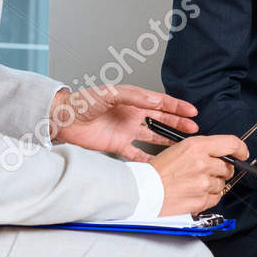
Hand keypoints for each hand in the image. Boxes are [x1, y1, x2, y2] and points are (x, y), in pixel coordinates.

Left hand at [50, 84, 197, 153]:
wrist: (63, 119)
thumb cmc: (82, 102)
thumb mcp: (110, 93)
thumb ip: (133, 96)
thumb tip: (155, 100)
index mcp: (133, 100)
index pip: (160, 103)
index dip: (177, 107)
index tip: (192, 112)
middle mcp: (132, 115)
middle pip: (161, 119)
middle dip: (178, 123)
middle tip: (194, 129)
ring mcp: (126, 131)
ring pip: (153, 136)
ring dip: (167, 139)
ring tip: (183, 144)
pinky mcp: (117, 145)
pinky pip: (137, 154)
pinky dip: (148, 160)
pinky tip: (159, 164)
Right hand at [151, 134, 250, 216]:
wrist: (144, 190)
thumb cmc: (158, 170)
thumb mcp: (180, 148)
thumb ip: (203, 149)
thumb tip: (222, 154)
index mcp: (197, 146)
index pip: (231, 144)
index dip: (241, 149)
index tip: (243, 154)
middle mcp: (203, 163)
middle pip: (228, 166)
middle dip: (221, 169)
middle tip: (206, 172)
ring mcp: (203, 183)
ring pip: (222, 183)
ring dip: (213, 184)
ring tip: (194, 183)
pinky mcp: (201, 200)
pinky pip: (216, 197)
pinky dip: (209, 196)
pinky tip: (194, 192)